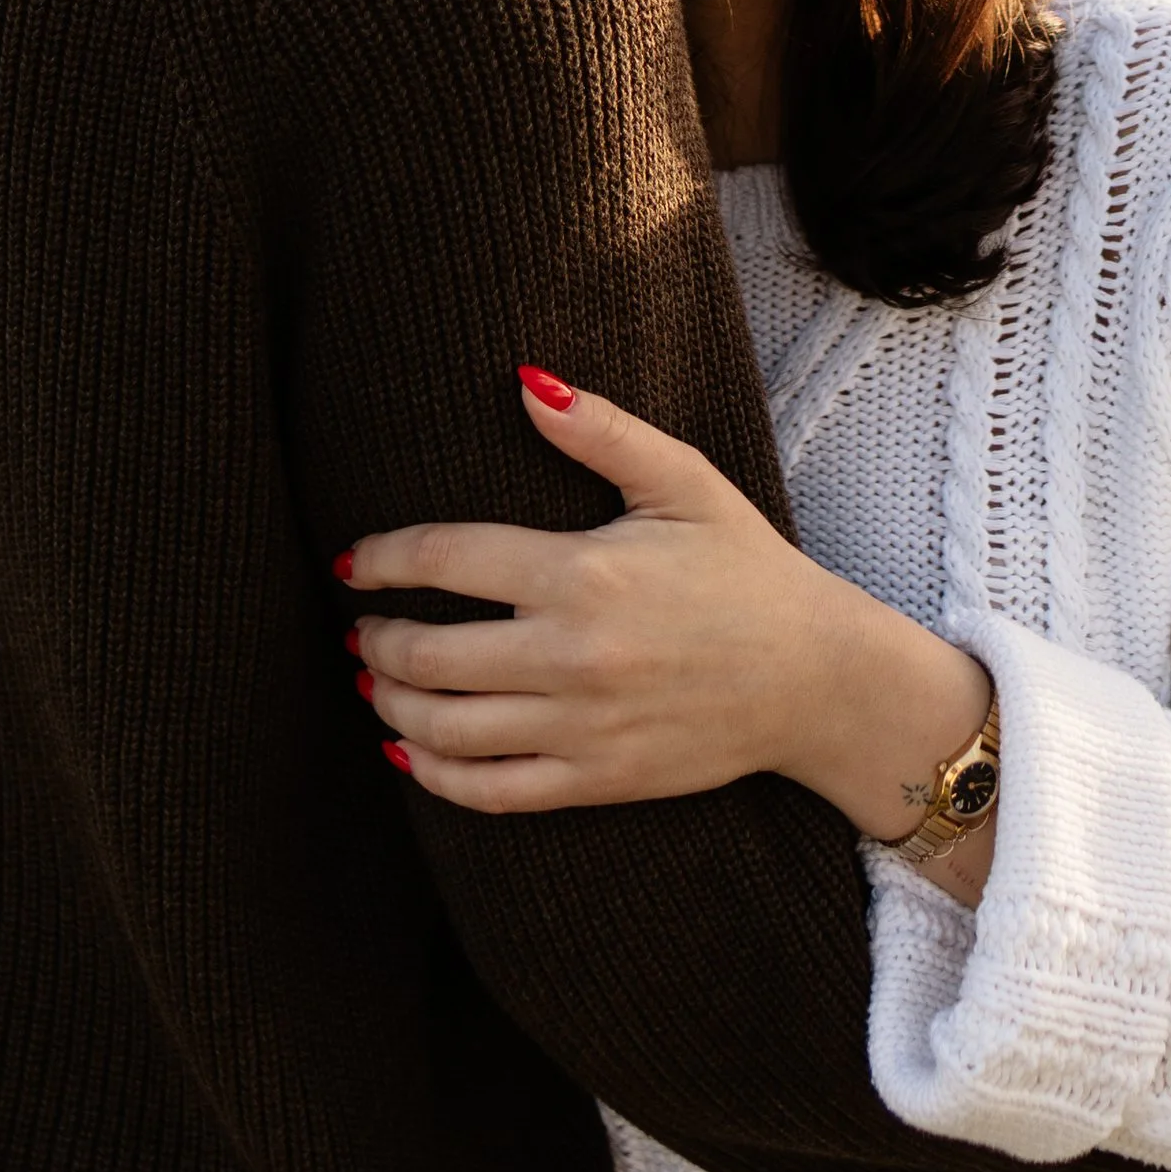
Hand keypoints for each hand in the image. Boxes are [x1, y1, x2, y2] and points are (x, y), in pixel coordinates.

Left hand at [345, 370, 995, 870]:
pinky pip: (490, 792)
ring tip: (375, 680)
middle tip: (363, 627)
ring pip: (446, 728)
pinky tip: (410, 749)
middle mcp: (571, 654)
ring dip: (391, 703)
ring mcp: (581, 726)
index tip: (354, 561)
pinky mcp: (596, 781)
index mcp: (582, 571)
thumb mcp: (685, 481)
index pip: (444, 560)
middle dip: (377, 639)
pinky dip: (433, 775)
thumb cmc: (746, 569)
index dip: (382, 558)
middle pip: (429, 654)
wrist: (816, 679)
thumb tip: (524, 379)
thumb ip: (601, 429)